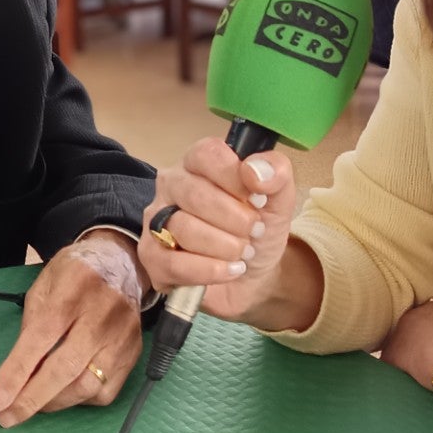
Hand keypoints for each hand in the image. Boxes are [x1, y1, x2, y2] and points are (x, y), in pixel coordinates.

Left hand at [0, 231, 146, 427]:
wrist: (120, 262)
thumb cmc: (75, 274)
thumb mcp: (43, 285)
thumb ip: (31, 324)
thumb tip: (17, 372)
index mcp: (73, 289)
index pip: (41, 337)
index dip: (17, 371)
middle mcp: (102, 314)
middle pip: (66, 367)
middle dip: (32, 398)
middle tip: (8, 416)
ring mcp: (122, 336)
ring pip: (87, 386)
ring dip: (54, 402)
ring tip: (32, 405)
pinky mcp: (133, 354)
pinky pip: (105, 392)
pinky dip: (80, 400)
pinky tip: (64, 393)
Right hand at [136, 138, 298, 323]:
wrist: (254, 278)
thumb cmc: (258, 231)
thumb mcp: (280, 199)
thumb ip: (276, 172)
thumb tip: (253, 171)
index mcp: (198, 163)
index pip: (206, 154)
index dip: (235, 178)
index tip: (258, 199)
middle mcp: (171, 185)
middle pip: (195, 194)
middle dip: (235, 220)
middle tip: (255, 232)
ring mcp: (155, 221)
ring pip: (184, 229)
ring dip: (225, 247)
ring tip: (242, 252)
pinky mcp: (152, 258)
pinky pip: (175, 264)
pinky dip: (210, 270)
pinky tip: (229, 270)